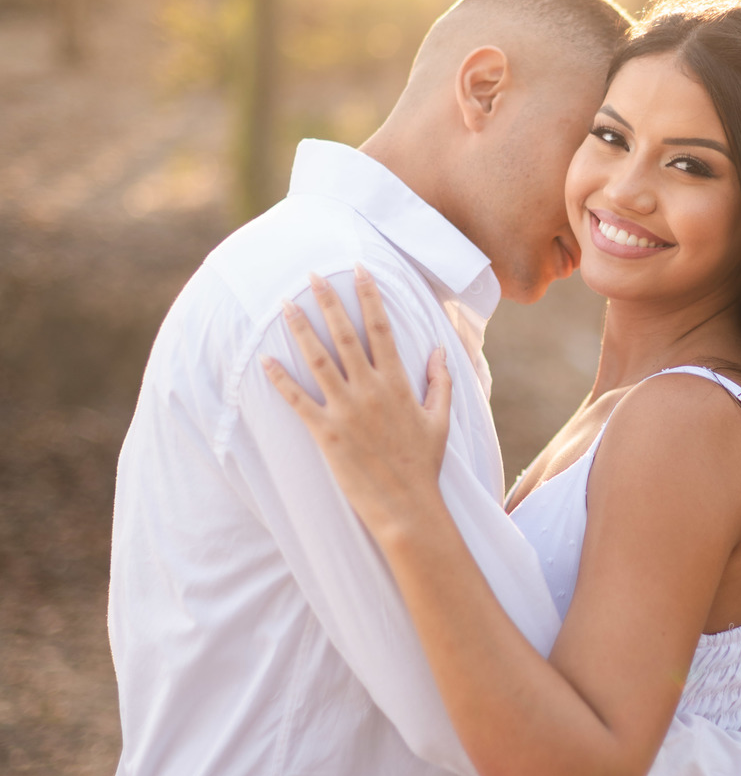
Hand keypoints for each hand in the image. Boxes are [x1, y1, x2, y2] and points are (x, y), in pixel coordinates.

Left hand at [262, 267, 451, 545]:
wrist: (408, 506)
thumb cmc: (424, 465)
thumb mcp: (440, 420)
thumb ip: (440, 382)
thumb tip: (440, 351)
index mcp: (397, 383)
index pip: (381, 328)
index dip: (369, 296)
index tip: (359, 269)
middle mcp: (370, 390)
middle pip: (345, 335)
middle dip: (328, 301)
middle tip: (311, 276)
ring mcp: (346, 410)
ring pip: (318, 360)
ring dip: (299, 330)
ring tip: (284, 305)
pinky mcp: (326, 434)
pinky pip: (298, 401)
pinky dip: (280, 379)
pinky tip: (264, 359)